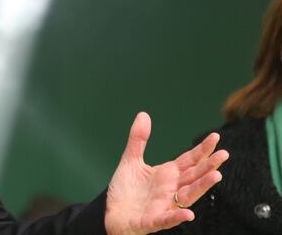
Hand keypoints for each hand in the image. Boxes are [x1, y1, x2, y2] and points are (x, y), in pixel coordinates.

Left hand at [104, 112, 227, 234]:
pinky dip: (177, 217)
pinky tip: (188, 214)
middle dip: (208, 166)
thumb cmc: (125, 191)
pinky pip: (167, 219)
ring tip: (216, 176)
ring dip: (201, 187)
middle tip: (223, 154)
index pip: (189, 161)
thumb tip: (143, 114)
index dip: (201, 150)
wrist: (112, 214)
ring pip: (187, 196)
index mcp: (167, 175)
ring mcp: (163, 205)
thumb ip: (138, 140)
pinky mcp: (152, 220)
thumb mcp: (130, 161)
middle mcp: (170, 190)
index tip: (215, 137)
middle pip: (193, 176)